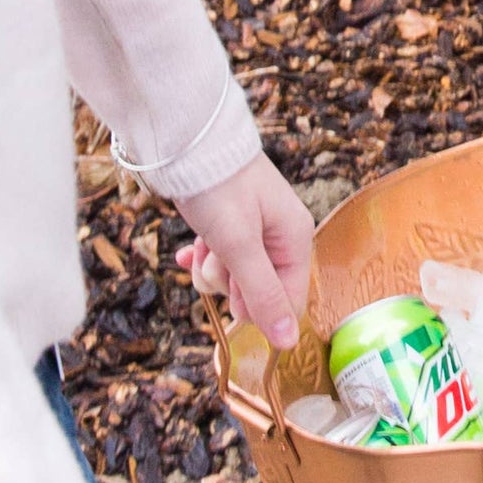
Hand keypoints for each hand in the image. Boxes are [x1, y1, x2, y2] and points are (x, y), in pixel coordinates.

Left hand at [174, 153, 312, 349]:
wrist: (187, 141)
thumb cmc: (218, 187)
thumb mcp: (239, 246)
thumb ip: (263, 294)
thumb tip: (287, 342)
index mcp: (296, 237)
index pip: (288, 299)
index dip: (256, 306)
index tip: (231, 292)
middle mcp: (282, 235)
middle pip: (257, 289)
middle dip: (227, 281)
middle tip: (214, 255)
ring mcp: (257, 230)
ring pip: (233, 275)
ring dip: (210, 266)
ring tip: (202, 240)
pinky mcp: (233, 224)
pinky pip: (221, 257)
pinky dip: (204, 254)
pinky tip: (189, 247)